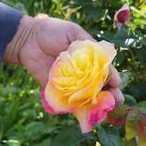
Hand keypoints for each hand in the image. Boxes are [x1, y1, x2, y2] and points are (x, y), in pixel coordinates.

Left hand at [6, 15, 124, 105]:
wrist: (28, 39)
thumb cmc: (53, 31)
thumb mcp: (74, 33)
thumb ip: (89, 47)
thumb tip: (103, 61)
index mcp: (90, 59)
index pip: (106, 71)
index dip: (113, 77)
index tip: (116, 82)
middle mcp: (83, 74)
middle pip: (101, 87)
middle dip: (110, 95)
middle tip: (117, 100)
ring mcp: (72, 84)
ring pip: (88, 98)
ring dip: (98, 105)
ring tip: (105, 110)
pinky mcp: (58, 92)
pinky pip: (70, 103)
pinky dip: (79, 110)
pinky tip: (87, 114)